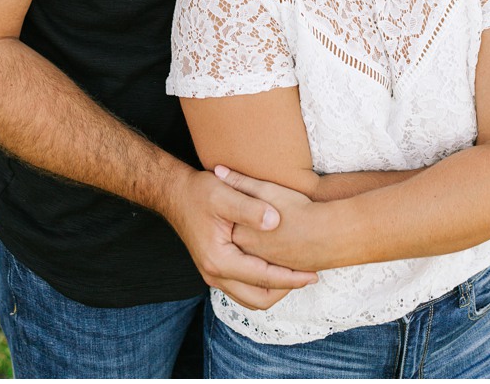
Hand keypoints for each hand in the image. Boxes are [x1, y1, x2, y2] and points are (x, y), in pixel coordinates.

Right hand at [161, 168, 316, 309]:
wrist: (176, 194)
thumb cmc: (200, 192)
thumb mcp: (225, 194)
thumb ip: (250, 208)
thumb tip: (275, 221)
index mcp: (219, 260)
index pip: (263, 278)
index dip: (291, 278)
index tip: (313, 274)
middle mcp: (215, 274)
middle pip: (258, 298)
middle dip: (286, 290)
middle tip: (309, 276)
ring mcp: (214, 274)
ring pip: (251, 297)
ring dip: (274, 289)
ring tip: (298, 273)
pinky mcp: (217, 269)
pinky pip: (244, 288)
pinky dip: (263, 283)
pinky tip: (278, 266)